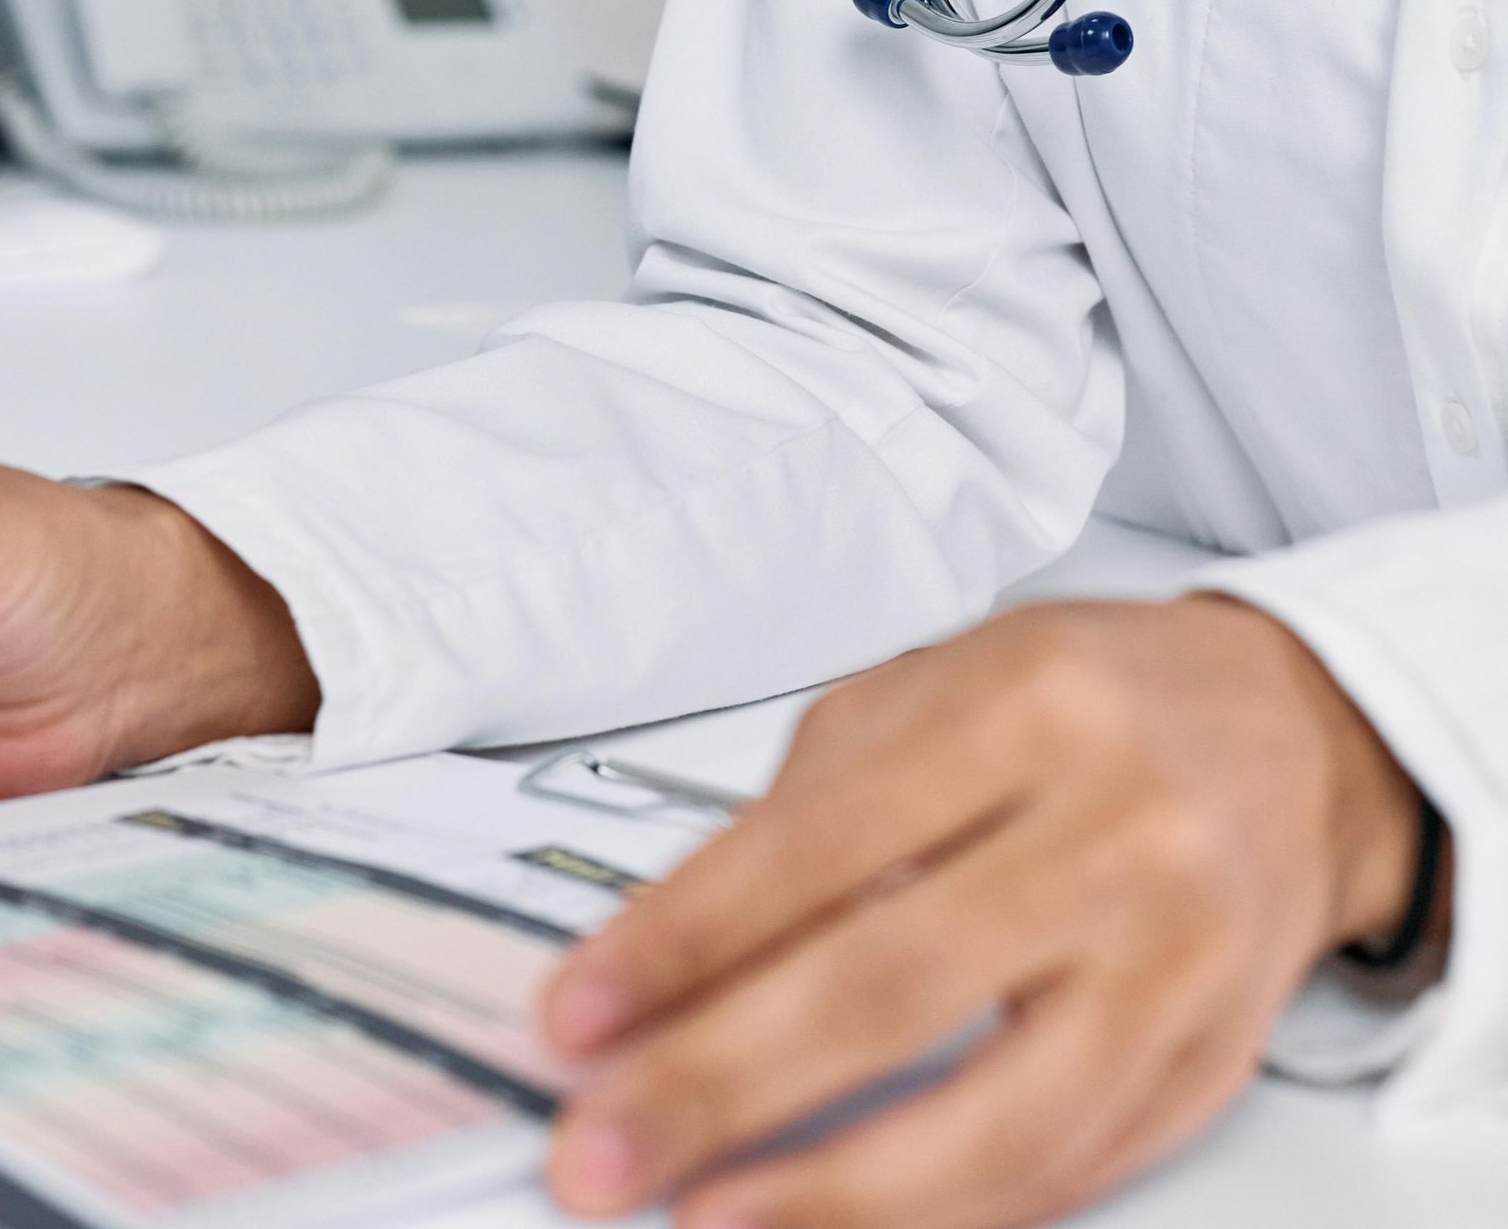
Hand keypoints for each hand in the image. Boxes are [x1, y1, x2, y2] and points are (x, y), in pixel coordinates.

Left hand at [541, 599, 1426, 1228]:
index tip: (574, 1016)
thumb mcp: (935, 691)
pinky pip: (1065, 1172)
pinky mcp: (1212, 1063)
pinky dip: (943, 1218)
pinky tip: (838, 1226)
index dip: (680, 941)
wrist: (1291, 737)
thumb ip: (809, 809)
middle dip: (718, 1081)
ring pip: (995, 1116)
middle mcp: (1114, 828)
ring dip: (829, 1192)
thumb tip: (666, 957)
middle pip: (890, 984)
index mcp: (1023, 703)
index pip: (815, 843)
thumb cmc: (1087, 702)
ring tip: (702, 1216)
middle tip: (598, 1147)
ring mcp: (1177, 959)